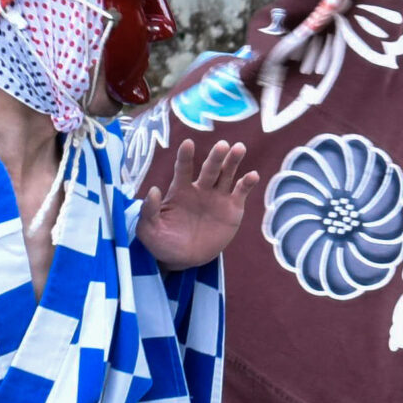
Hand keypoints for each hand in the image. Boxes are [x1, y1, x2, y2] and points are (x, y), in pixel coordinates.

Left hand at [135, 138, 256, 270]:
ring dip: (233, 161)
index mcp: (180, 190)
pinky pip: (241, 192)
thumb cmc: (162, 242)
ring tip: (239, 148)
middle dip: (216, 157)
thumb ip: (149, 211)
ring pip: (227, 174)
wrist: (184, 259)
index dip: (185, 156)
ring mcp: (218, 197)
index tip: (188, 143)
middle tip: (223, 145)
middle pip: (210, 168)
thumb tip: (153, 190)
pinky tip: (253, 175)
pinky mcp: (233, 208)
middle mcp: (200, 189)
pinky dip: (247, 183)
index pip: (183, 169)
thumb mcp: (149, 230)